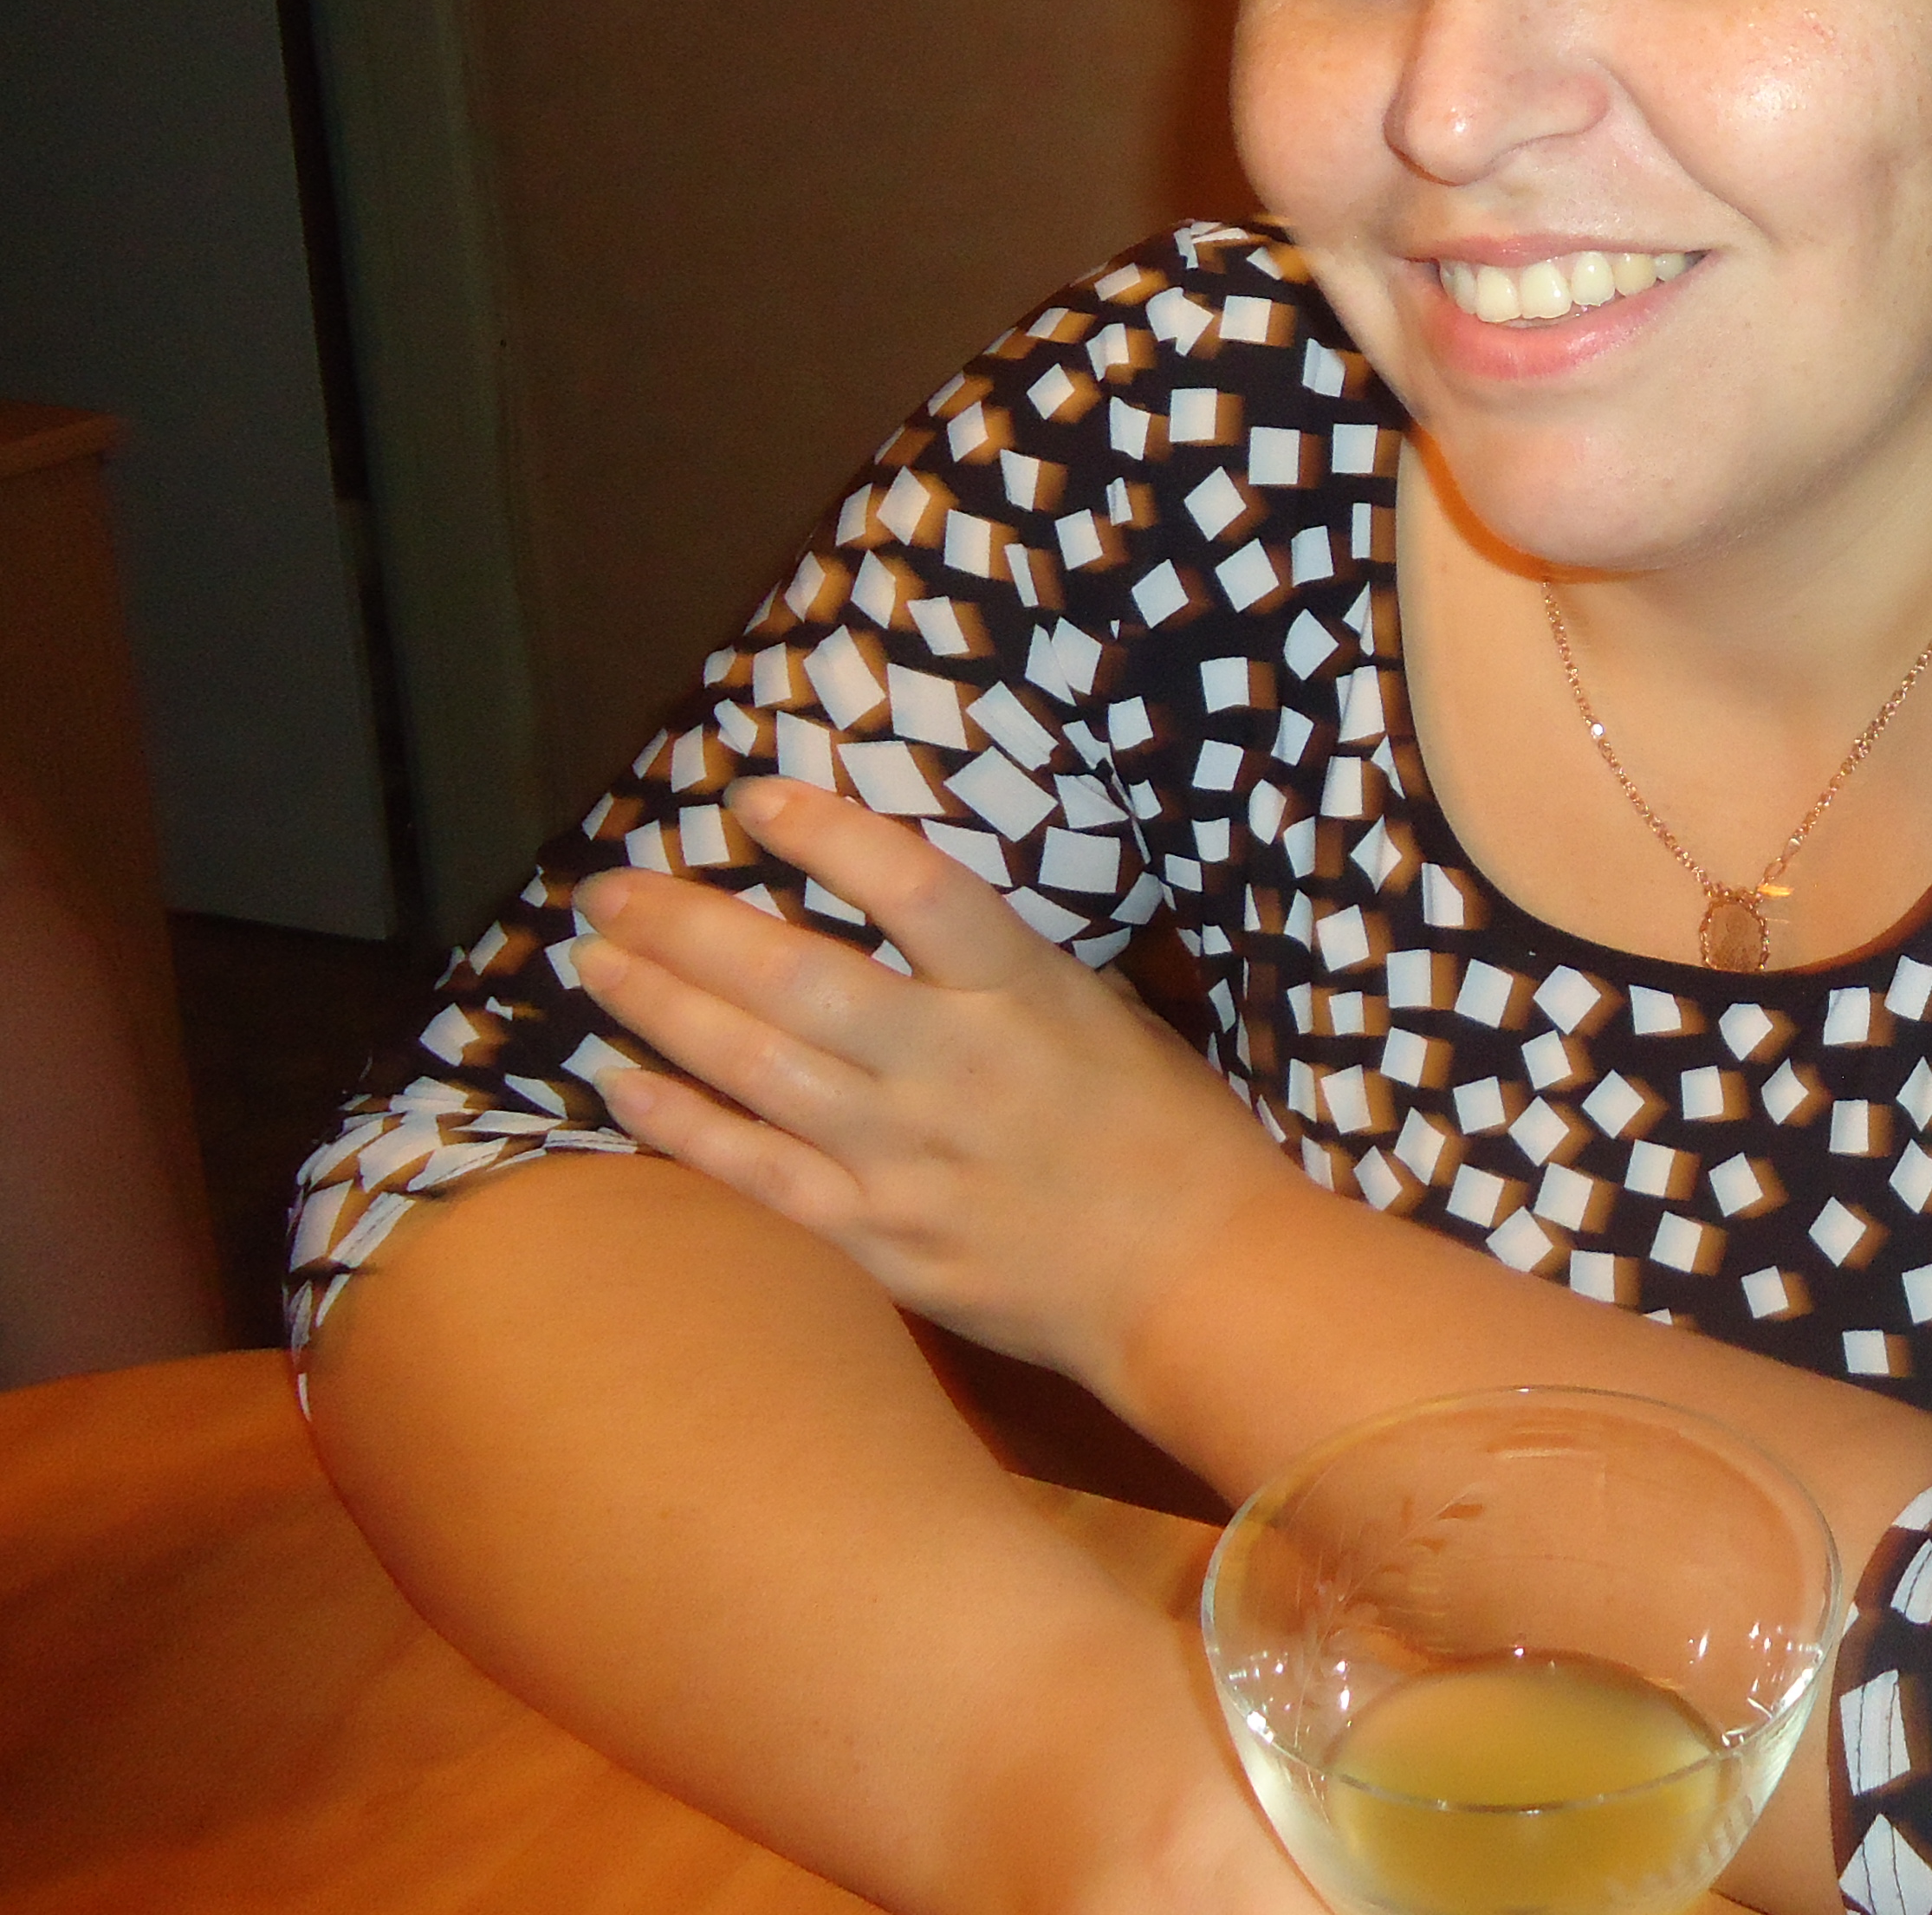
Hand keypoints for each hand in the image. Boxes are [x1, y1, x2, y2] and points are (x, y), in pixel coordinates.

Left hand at [571, 776, 1284, 1401]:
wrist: (1191, 1279)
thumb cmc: (1167, 1133)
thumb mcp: (1106, 1015)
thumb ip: (1002, 974)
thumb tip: (905, 917)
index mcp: (1024, 995)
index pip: (913, 886)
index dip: (825, 834)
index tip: (751, 797)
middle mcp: (952, 1064)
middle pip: (794, 974)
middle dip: (686, 923)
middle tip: (609, 886)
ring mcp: (906, 1155)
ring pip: (753, 1065)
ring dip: (661, 1005)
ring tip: (595, 960)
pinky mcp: (878, 1236)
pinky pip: (756, 1172)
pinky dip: (682, 1124)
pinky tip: (622, 1083)